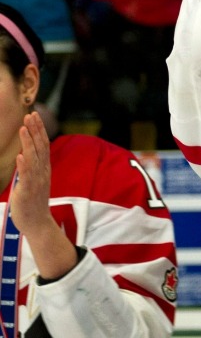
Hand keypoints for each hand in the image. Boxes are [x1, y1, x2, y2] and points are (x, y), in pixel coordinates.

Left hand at [12, 112, 54, 239]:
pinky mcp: (28, 191)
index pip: (43, 144)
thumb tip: (25, 154)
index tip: (34, 115)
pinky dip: (24, 166)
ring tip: (24, 128)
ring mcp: (36, 181)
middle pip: (40, 147)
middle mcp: (42, 172)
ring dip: (29, 142)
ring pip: (34, 158)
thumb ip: (31, 167)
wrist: (37, 223)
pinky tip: (21, 156)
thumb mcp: (33, 180)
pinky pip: (27, 176)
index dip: (39, 129)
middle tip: (31, 114)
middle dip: (35, 130)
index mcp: (43, 168)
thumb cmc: (32, 202)